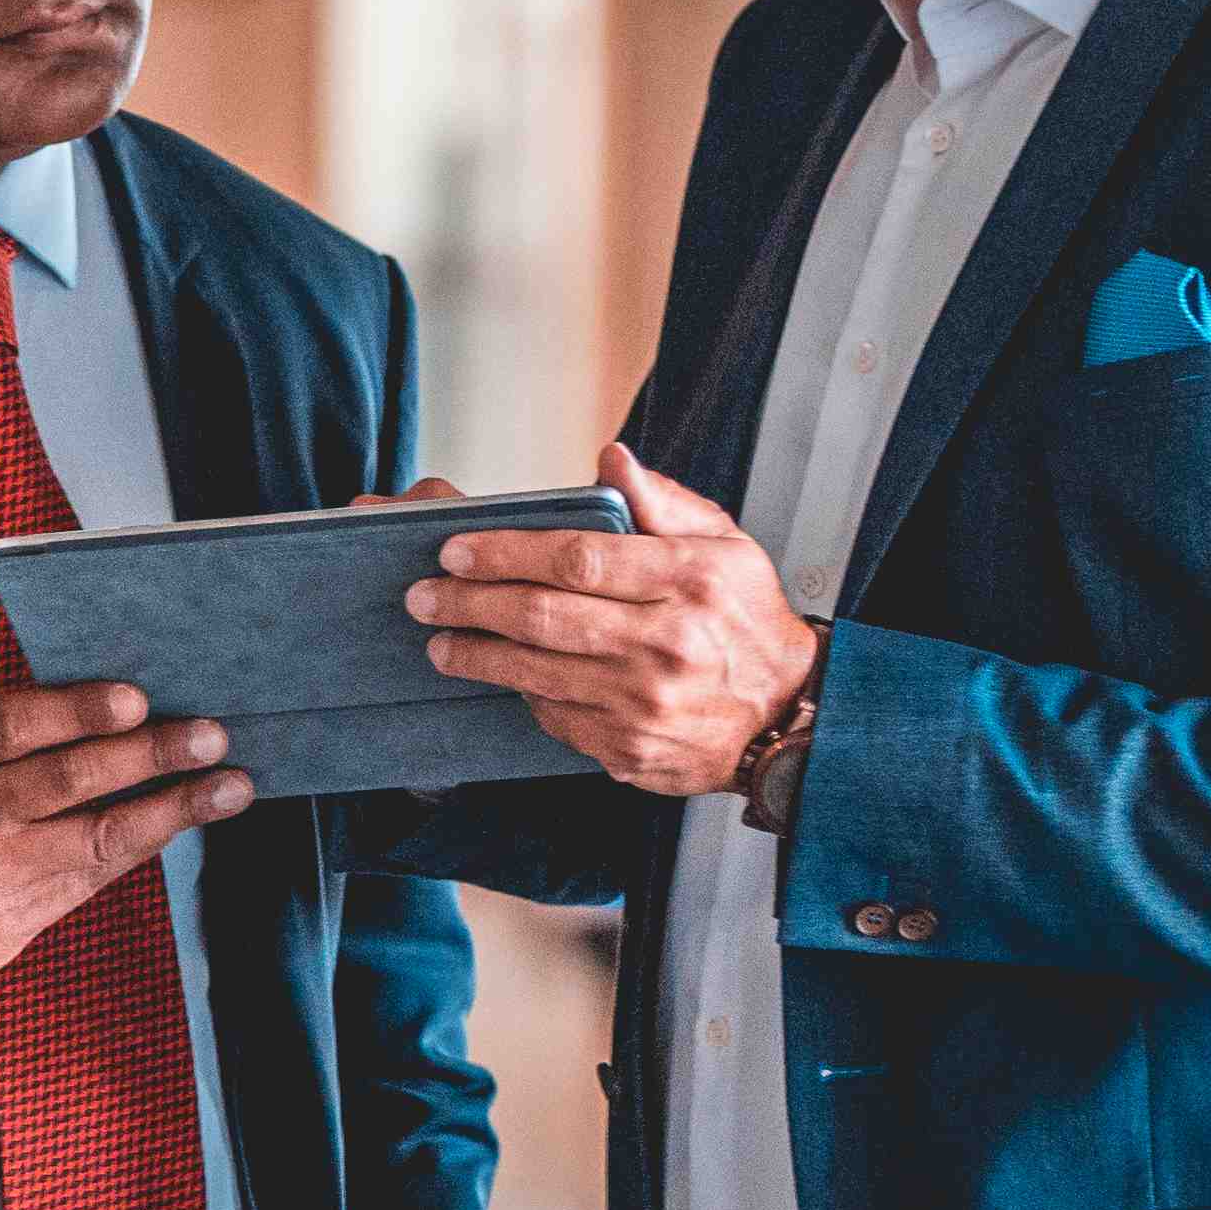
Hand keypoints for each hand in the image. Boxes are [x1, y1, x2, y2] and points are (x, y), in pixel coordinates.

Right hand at [0, 682, 247, 1015]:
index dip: (77, 710)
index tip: (133, 700)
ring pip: (97, 834)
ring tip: (226, 787)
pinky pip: (90, 878)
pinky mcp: (7, 922)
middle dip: (149, 754)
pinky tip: (178, 826)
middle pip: (67, 777)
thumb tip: (82, 713)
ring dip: (173, 808)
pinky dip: (140, 847)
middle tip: (207, 736)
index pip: (9, 725)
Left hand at [407, 441, 812, 798]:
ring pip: (534, 673)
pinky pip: (554, 716)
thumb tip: (611, 460)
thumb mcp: (726, 546)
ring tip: (440, 639)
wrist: (787, 714)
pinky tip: (502, 674)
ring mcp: (645, 704)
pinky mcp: (629, 749)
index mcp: (690, 581)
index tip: (455, 549)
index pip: (577, 559)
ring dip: (474, 654)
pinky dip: (521, 693)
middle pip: (542, 617)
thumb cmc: (746, 618)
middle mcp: (666, 644)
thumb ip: (663, 503)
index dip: (505, 552)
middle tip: (423, 595)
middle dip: (468, 602)